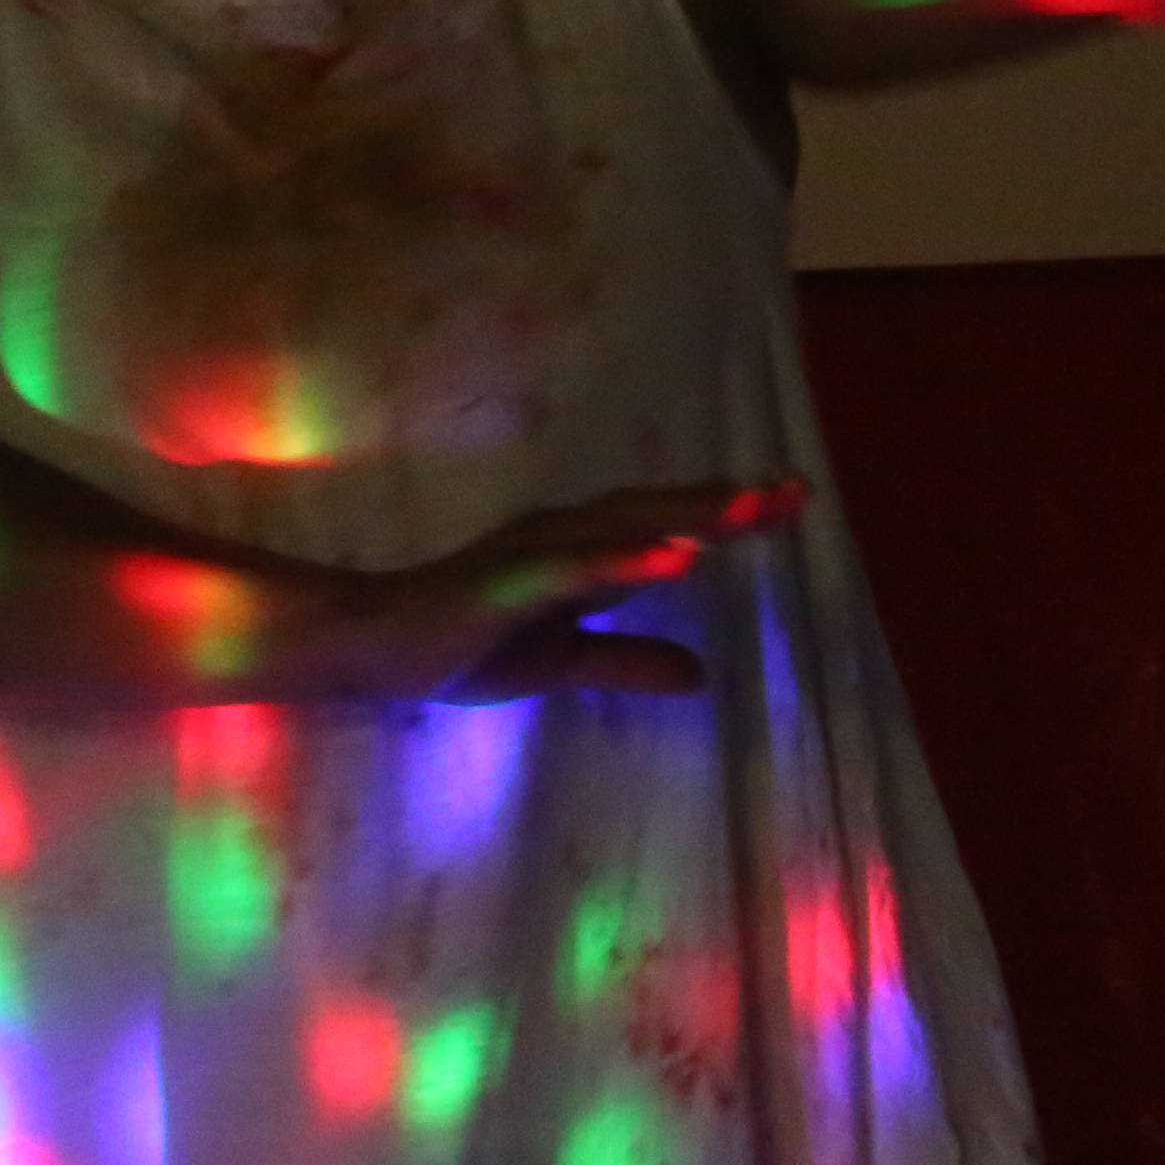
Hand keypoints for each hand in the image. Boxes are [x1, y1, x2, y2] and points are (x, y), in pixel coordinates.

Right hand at [386, 480, 802, 701]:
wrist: (368, 648)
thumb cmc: (458, 646)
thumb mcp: (562, 662)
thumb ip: (628, 660)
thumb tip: (700, 674)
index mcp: (577, 553)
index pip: (664, 528)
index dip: (724, 515)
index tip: (788, 500)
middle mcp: (563, 536)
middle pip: (658, 512)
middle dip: (726, 502)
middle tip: (795, 490)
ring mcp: (535, 554)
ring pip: (625, 526)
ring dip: (688, 514)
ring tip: (752, 509)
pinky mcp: (508, 581)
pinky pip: (577, 568)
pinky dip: (628, 560)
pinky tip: (676, 556)